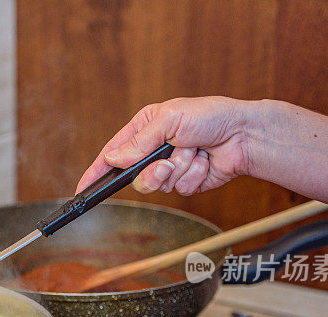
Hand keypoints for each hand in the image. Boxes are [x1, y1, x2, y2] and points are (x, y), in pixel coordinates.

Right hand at [76, 96, 254, 194]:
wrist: (244, 135)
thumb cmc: (210, 116)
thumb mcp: (169, 120)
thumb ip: (139, 142)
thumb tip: (112, 158)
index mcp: (144, 129)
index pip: (113, 152)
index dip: (97, 171)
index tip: (83, 188)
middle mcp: (154, 150)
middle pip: (134, 176)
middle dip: (152, 172)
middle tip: (167, 161)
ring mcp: (170, 167)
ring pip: (157, 185)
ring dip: (178, 170)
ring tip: (193, 153)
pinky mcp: (186, 181)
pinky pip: (180, 189)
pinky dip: (193, 176)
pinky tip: (204, 161)